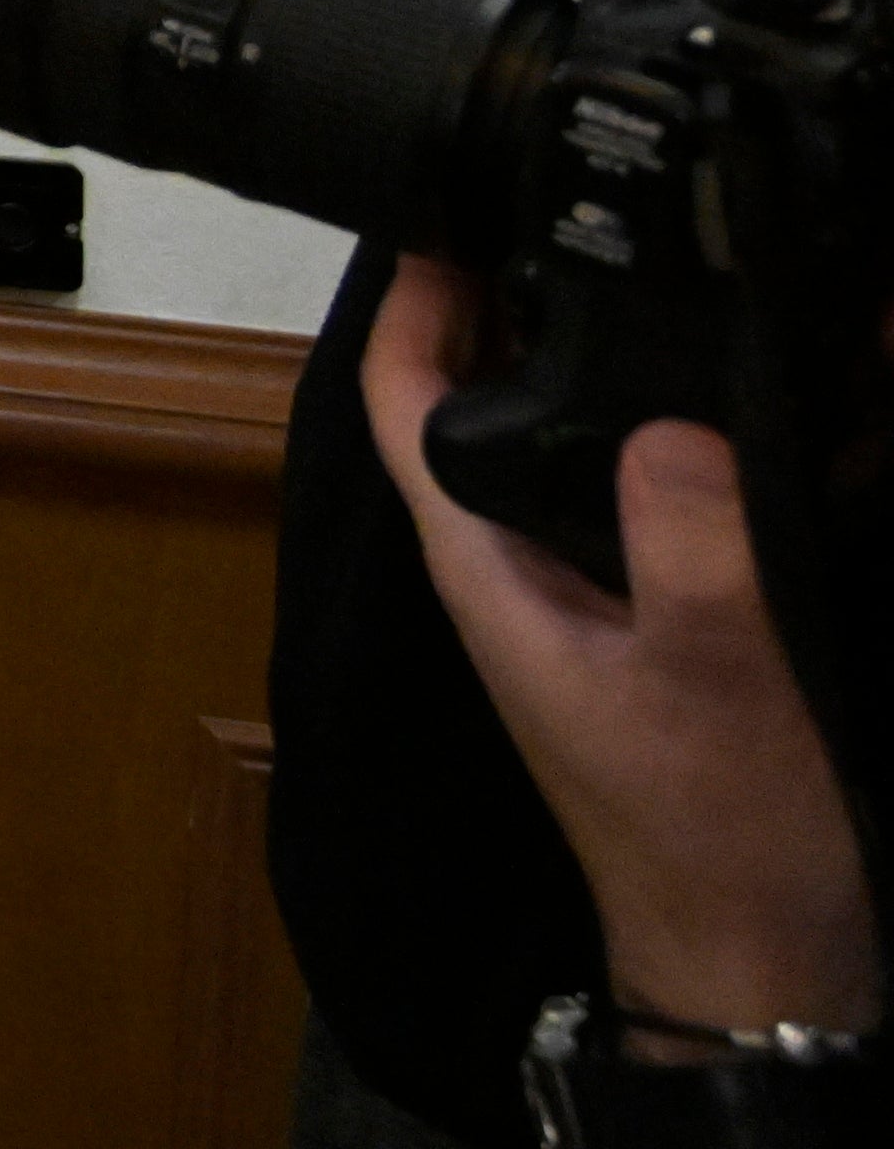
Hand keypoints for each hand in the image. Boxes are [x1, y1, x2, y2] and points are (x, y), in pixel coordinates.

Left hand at [364, 255, 884, 1041]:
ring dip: (575, 363)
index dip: (409, 305)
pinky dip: (648, 435)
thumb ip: (691, 549)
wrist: (757, 952)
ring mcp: (575, 597)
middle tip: (554, 211)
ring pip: (549, 446)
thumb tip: (674, 422)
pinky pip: (622, 499)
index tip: (441, 215)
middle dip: (497, 306)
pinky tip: (711, 403)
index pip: (404, 407)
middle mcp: (513, 570)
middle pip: (473, 405)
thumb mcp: (718, 678)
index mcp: (488, 570)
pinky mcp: (641, 624)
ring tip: (631, 273)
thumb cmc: (718, 837)